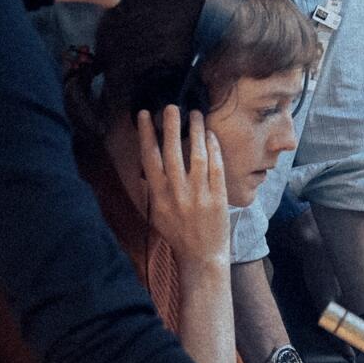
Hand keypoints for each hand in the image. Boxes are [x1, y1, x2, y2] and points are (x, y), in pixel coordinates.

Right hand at [138, 107, 229, 273]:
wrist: (201, 256)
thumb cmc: (178, 233)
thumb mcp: (157, 213)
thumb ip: (154, 188)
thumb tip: (148, 161)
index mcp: (158, 196)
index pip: (150, 158)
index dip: (147, 134)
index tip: (145, 115)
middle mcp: (176, 193)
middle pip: (173, 152)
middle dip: (171, 126)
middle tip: (172, 106)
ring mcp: (198, 195)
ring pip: (197, 155)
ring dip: (196, 132)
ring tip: (195, 114)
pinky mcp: (218, 197)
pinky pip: (216, 167)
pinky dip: (214, 149)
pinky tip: (211, 135)